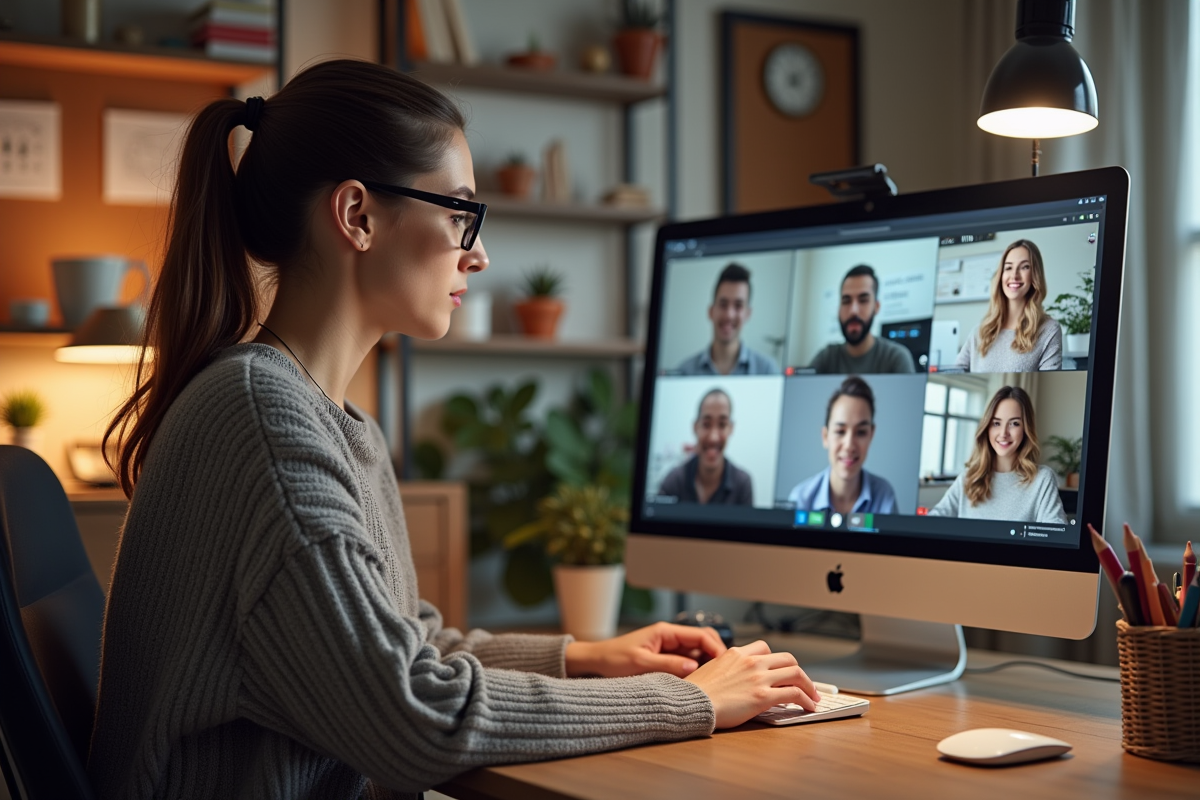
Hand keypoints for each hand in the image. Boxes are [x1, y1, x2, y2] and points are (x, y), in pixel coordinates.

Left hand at [565, 622, 726, 677]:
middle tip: (726, 673)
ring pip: (697, 653)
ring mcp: (669, 649)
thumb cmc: (613, 659)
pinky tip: (699, 683)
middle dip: (716, 655)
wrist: (595, 663)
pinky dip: (696, 671)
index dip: (716, 648)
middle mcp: (670, 637)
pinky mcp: (666, 659)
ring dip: (707, 664)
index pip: (701, 635)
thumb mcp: (641, 663)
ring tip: (716, 680)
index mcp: (666, 632)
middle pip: (703, 641)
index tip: (725, 664)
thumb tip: (695, 667)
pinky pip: (687, 663)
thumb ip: (668, 665)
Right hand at [683, 640, 819, 728]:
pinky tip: (808, 706)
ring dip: (809, 685)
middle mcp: (750, 661)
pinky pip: (794, 694)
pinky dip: (806, 699)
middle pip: (786, 658)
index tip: (781, 669)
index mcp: (736, 653)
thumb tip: (733, 678)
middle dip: (798, 671)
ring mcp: (758, 678)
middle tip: (804, 682)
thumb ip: (726, 668)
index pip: (764, 648)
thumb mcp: (710, 669)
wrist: (690, 703)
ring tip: (813, 696)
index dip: (776, 660)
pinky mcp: (763, 696)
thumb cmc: (695, 692)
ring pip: (796, 673)